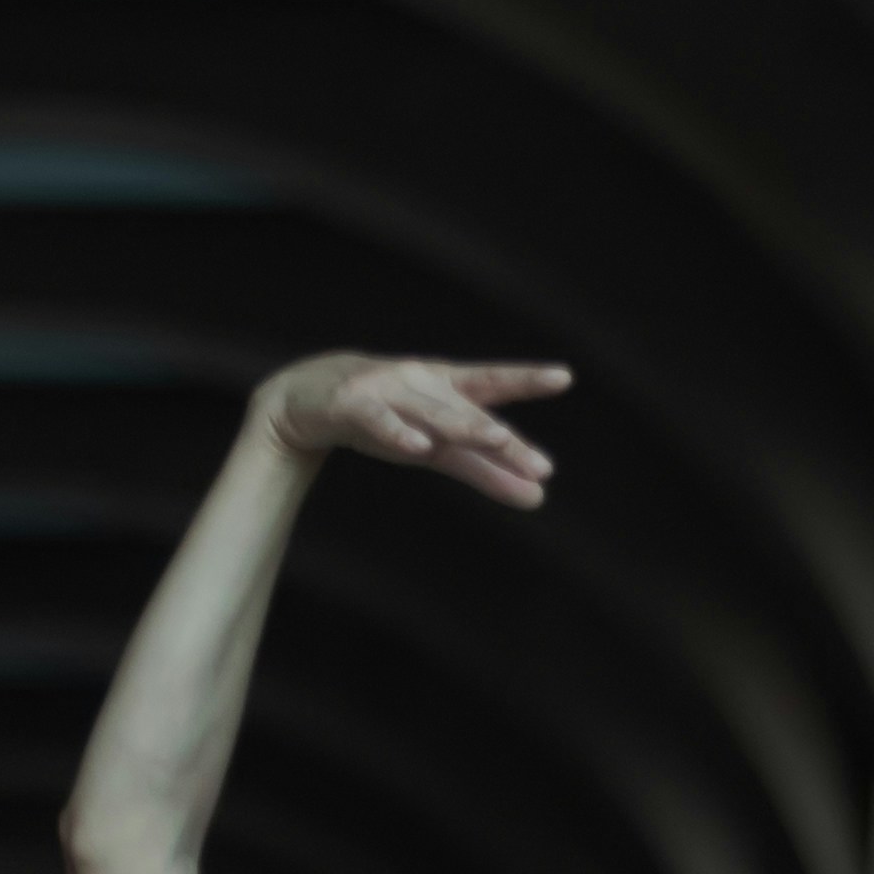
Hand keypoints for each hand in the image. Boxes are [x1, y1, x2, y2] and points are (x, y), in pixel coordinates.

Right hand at [257, 352, 570, 508]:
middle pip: (468, 412)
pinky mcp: (353, 406)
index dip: (526, 380)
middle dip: (502, 437)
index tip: (564, 377)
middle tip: (542, 464)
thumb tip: (540, 496)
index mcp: (448, 387)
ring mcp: (387, 391)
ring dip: (464, 425)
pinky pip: (379, 420)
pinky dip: (399, 431)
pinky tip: (418, 446)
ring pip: (431, 412)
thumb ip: (488, 471)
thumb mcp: (441, 446)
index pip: (492, 384)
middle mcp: (422, 382)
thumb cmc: (390, 418)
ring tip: (497, 441)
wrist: (309, 399)